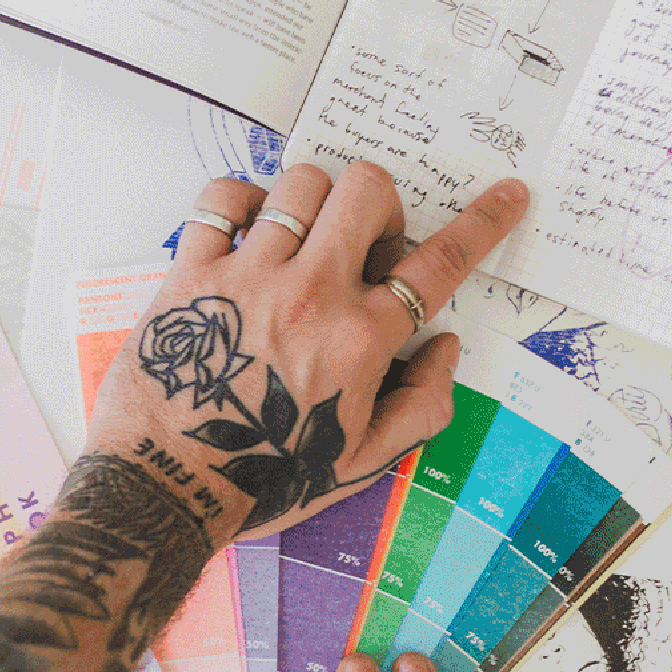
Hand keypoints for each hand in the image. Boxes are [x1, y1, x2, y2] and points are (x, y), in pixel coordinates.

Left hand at [83, 163, 529, 542]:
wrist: (165, 487)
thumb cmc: (260, 481)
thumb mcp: (361, 463)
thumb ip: (421, 405)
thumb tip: (444, 347)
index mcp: (361, 340)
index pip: (440, 264)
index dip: (484, 222)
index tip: (506, 196)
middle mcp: (311, 295)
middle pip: (368, 191)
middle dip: (381, 206)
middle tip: (364, 248)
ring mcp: (248, 278)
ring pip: (301, 184)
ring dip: (314, 202)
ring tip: (301, 242)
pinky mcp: (190, 275)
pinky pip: (221, 200)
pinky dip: (239, 202)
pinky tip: (245, 234)